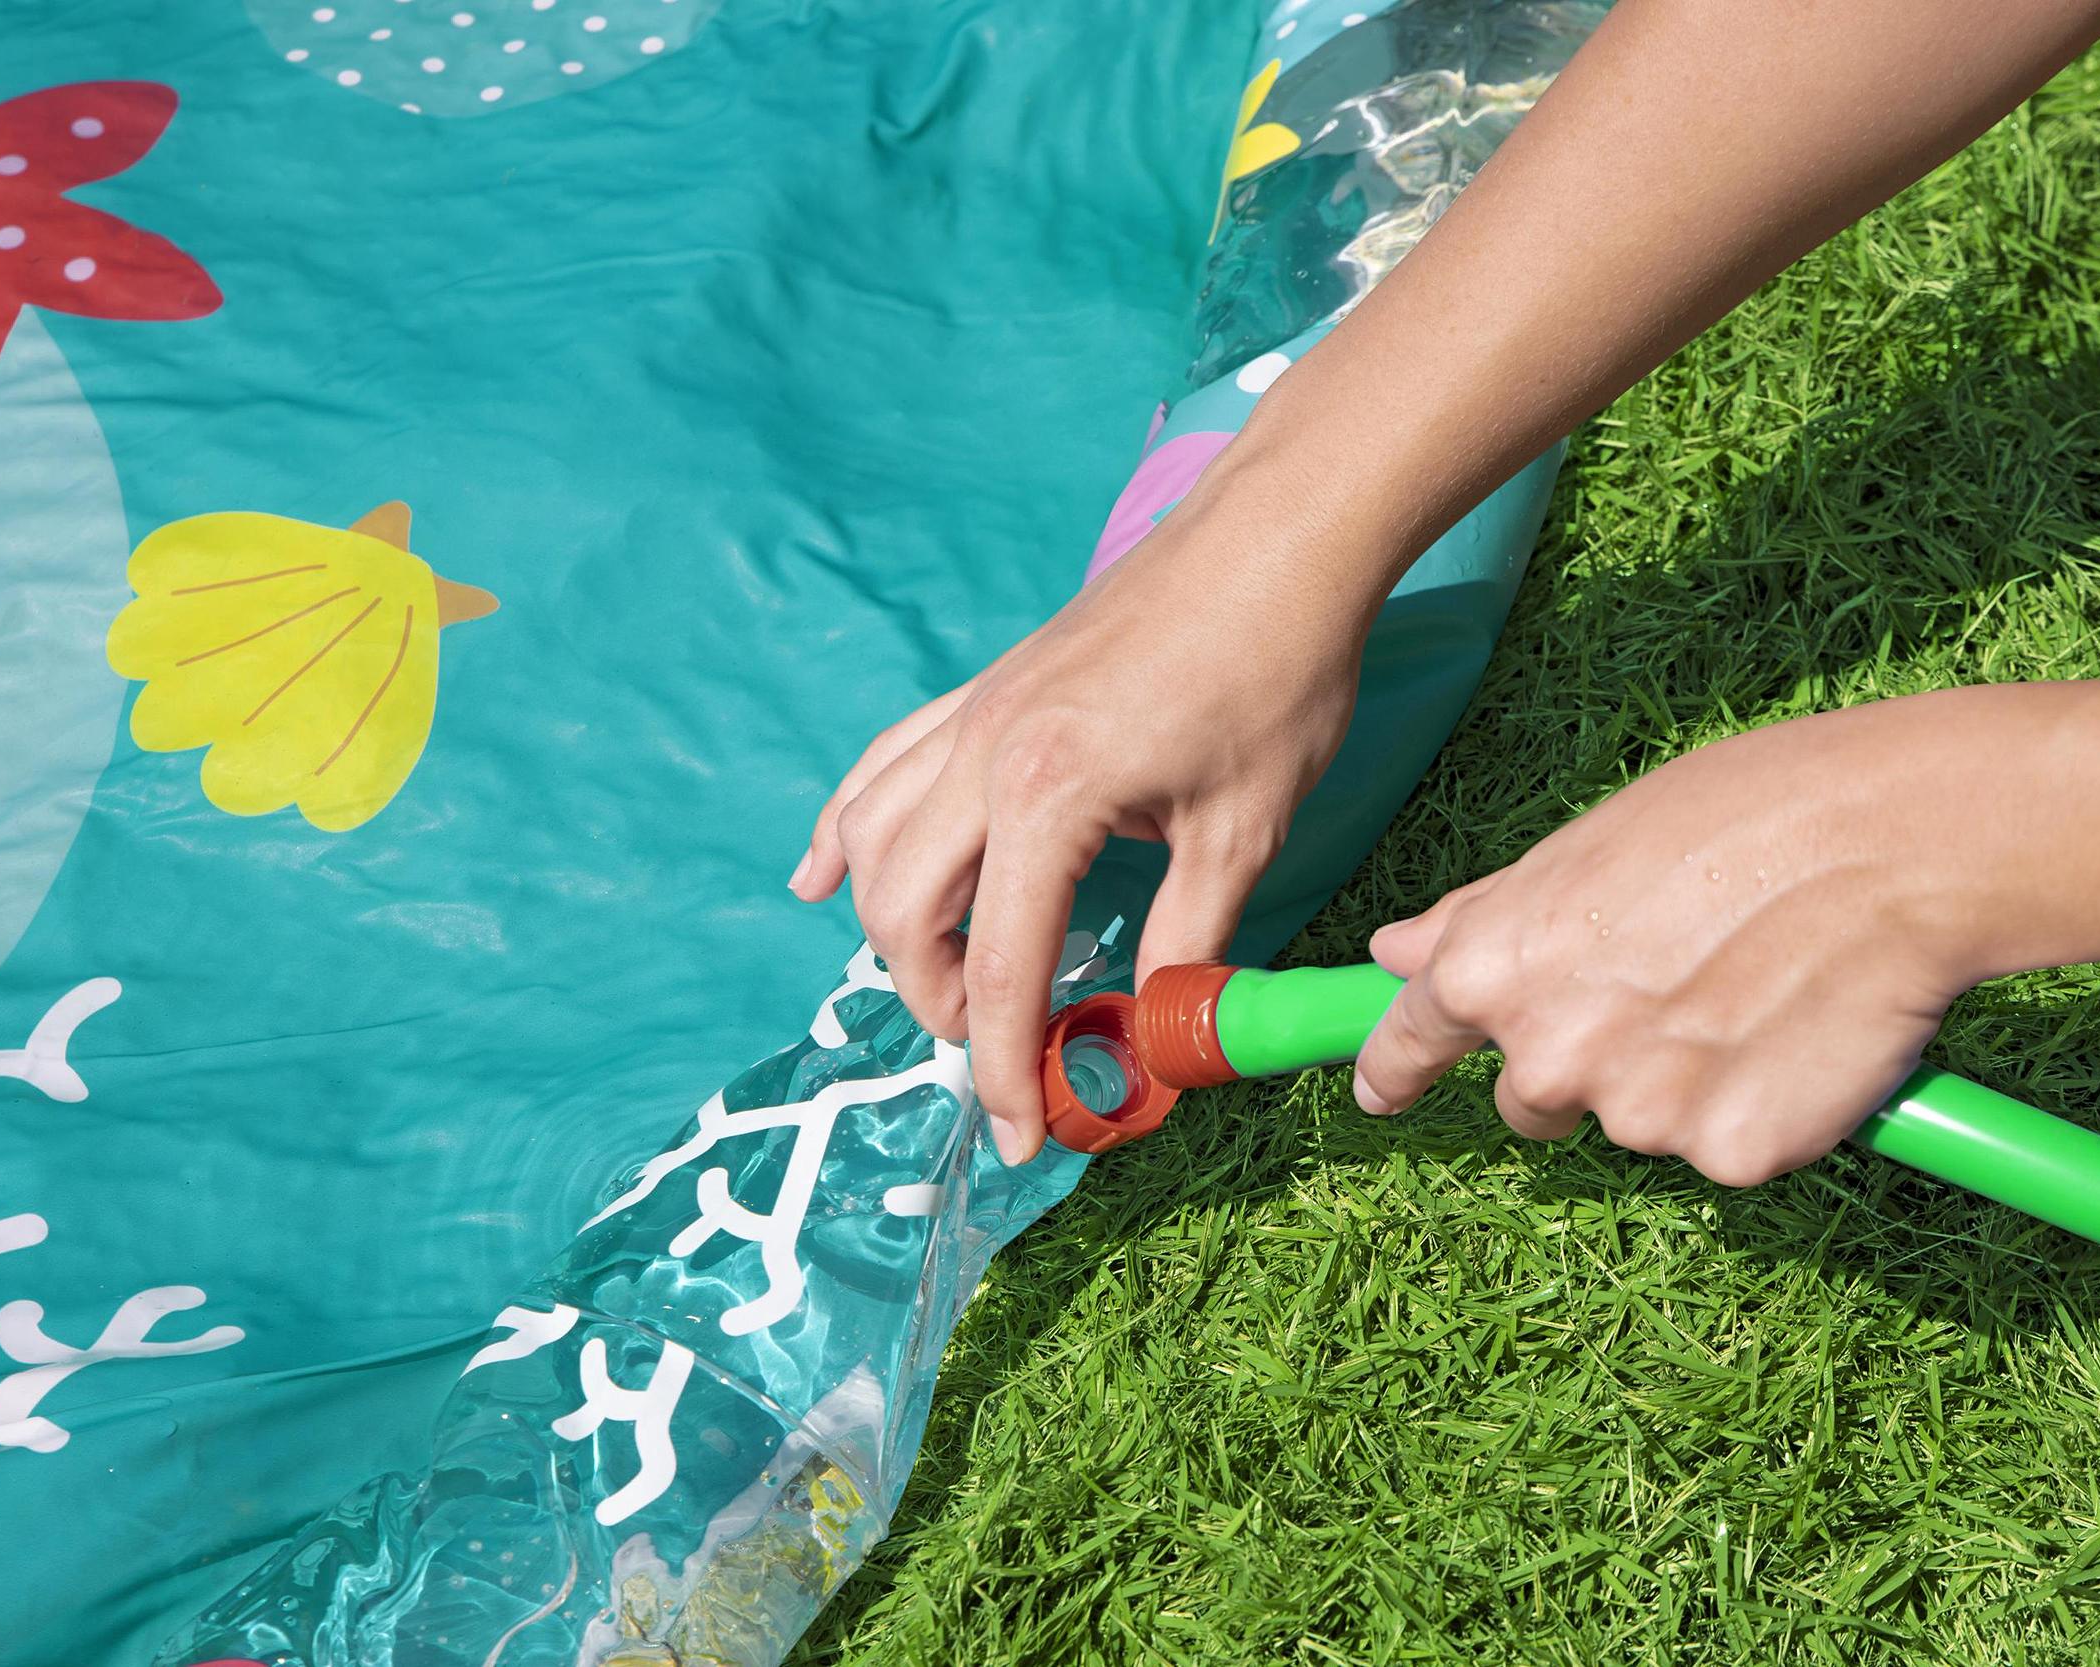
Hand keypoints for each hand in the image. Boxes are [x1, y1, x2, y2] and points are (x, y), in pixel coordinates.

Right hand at [794, 443, 1389, 1164]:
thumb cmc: (1275, 674)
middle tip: (1009, 1051)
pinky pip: (880, 769)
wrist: (1274, 540)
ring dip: (892, 929)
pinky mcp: (983, 691)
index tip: (1024, 1139)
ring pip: (872, 843)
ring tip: (949, 984)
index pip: (1004, 970)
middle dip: (941, 1004)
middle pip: (903, 914)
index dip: (1008, 1069)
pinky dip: (846, 831)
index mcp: (1049, 798)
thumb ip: (1185, 944)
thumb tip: (1153, 1039)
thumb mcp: (1244, 831)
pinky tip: (824, 876)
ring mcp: (973, 716)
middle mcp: (983, 755)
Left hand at [1353, 693, 2000, 1185]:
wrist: (1891, 844)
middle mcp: (1547, 1057)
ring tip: (1753, 988)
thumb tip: (1392, 952)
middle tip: (1669, 988)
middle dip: (1583, 1062)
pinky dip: (1757, 1108)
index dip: (1394, 1068)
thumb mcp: (1584, 846)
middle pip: (1533, 1099)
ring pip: (1639, 1122)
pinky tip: (1797, 1035)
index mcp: (1493, 968)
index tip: (1381, 1093)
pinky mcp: (1731, 1155)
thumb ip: (1484, 915)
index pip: (1412, 1040)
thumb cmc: (1740, 816)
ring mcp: (1639, 1118)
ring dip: (1679, 1080)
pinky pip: (1726, 1147)